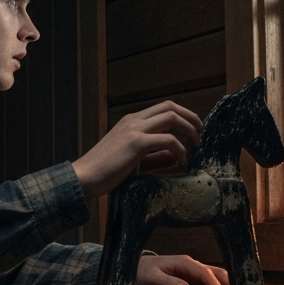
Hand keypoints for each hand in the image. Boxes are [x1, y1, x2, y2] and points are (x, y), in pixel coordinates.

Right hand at [72, 100, 202, 196]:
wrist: (84, 177)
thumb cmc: (106, 172)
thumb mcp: (134, 161)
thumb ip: (155, 156)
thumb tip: (176, 156)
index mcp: (131, 121)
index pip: (163, 107)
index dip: (182, 115)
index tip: (192, 131)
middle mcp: (133, 120)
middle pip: (170, 106)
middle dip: (191, 118)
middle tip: (199, 134)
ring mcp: (134, 130)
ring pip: (171, 117)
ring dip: (189, 130)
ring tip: (194, 146)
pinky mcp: (135, 143)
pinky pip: (167, 139)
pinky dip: (179, 149)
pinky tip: (180, 161)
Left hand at [137, 254, 228, 284]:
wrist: (138, 267)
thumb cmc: (144, 270)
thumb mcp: (153, 277)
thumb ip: (168, 282)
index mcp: (184, 262)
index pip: (205, 272)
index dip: (215, 283)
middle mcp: (192, 265)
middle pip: (217, 273)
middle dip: (228, 284)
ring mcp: (193, 272)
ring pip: (216, 277)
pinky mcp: (192, 279)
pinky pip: (208, 283)